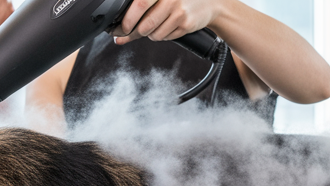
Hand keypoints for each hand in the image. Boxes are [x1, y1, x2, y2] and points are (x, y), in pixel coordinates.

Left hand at [112, 0, 228, 43]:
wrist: (210, 1)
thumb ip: (141, 7)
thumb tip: (118, 30)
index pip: (139, 4)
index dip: (128, 20)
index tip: (120, 28)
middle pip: (144, 25)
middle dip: (135, 32)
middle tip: (132, 31)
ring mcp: (179, 12)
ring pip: (153, 34)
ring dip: (150, 34)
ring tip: (157, 23)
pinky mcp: (186, 24)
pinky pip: (165, 37)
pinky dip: (162, 35)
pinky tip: (168, 25)